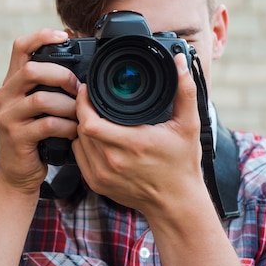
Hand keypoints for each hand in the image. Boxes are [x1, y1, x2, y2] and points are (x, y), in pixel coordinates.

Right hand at [0, 29, 79, 194]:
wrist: (18, 174)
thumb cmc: (34, 138)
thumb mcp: (36, 109)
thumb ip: (49, 88)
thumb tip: (82, 68)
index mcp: (11, 84)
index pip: (20, 48)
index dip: (41, 36)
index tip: (64, 36)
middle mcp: (5, 96)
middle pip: (30, 70)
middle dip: (61, 75)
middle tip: (78, 88)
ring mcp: (8, 117)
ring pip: (41, 99)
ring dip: (68, 105)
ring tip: (81, 114)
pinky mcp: (16, 137)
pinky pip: (47, 125)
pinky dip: (66, 126)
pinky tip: (74, 131)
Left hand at [72, 53, 205, 217]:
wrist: (175, 203)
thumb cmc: (182, 165)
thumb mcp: (188, 126)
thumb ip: (184, 92)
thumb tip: (179, 63)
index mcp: (132, 144)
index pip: (90, 121)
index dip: (83, 102)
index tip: (86, 89)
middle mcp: (113, 161)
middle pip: (81, 128)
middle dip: (82, 110)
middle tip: (89, 98)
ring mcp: (101, 175)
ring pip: (77, 142)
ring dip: (81, 127)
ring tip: (92, 115)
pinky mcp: (96, 184)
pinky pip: (78, 157)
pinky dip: (82, 144)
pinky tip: (94, 136)